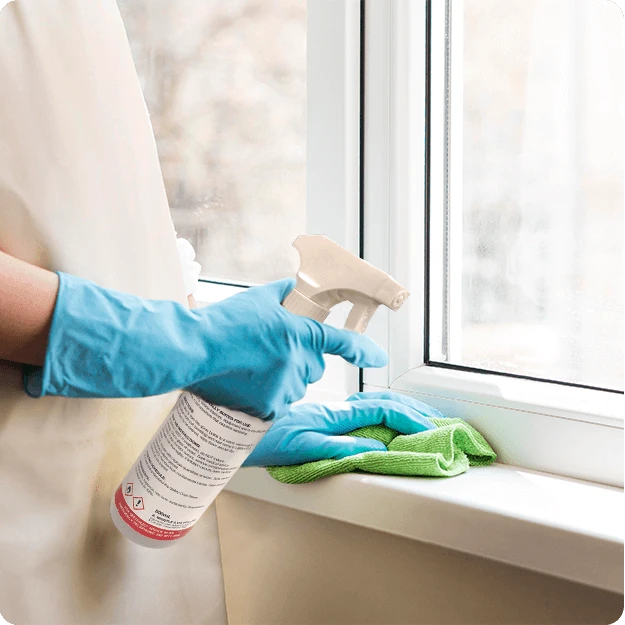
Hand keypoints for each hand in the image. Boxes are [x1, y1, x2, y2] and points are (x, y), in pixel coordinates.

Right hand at [25, 275, 386, 419]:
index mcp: (298, 333)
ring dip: (282, 379)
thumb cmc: (223, 323)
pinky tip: (246, 385)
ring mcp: (283, 388)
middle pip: (313, 367)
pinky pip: (278, 403)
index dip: (361, 350)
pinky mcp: (268, 409)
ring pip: (295, 386)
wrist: (194, 350)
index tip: (377, 357)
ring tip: (251, 368)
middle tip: (271, 353)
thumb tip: (295, 286)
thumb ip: (283, 293)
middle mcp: (297, 362)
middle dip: (299, 361)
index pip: (339, 342)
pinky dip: (266, 396)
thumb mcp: (258, 299)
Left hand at [243, 391, 445, 466]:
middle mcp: (331, 416)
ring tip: (420, 416)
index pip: (379, 412)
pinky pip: (356, 419)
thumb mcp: (298, 447)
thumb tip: (371, 447)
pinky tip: (387, 419)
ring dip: (399, 410)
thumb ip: (334, 446)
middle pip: (380, 407)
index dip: (407, 417)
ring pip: (370, 407)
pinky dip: (379, 416)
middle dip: (411, 412)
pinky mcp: (317, 426)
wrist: (225, 429)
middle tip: (436, 421)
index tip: (429, 427)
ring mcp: (326, 419)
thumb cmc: (256, 436)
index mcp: (331, 418)